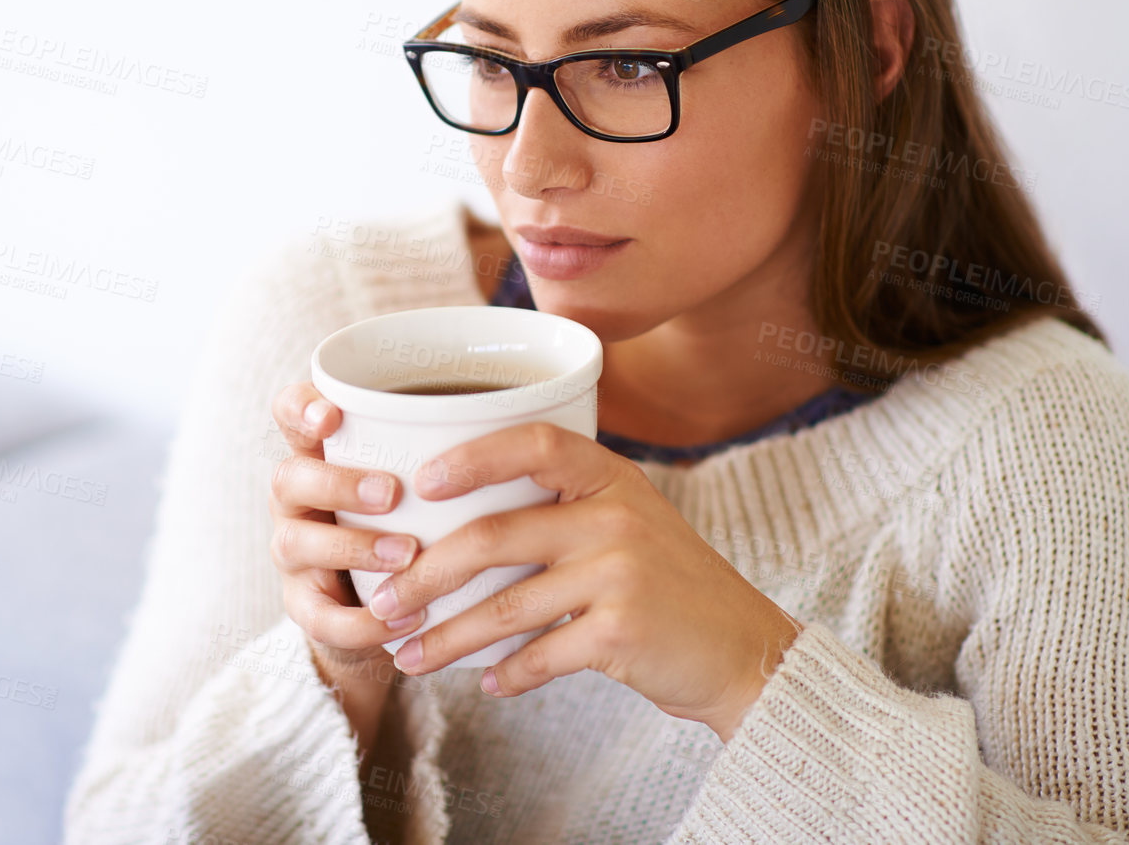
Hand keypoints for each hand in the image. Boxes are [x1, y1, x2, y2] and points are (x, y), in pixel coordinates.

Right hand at [267, 382, 427, 748]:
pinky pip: (317, 616)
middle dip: (337, 483)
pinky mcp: (306, 607)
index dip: (302, 407)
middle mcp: (301, 498)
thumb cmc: (429, 524)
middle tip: (391, 492)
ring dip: (352, 548)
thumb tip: (544, 403)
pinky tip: (403, 620)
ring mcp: (297, 553)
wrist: (400, 614)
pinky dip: (360, 621)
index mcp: (326, 453)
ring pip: (294, 544)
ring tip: (405, 554)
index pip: (291, 413)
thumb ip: (461, 447)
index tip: (335, 412)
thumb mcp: (441, 481)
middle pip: (289, 477)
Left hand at [367, 422, 804, 740]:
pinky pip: (540, 655)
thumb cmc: (669, 584)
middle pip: (495, 535)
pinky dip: (506, 674)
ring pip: (506, 606)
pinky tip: (484, 684)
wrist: (744, 649)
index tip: (421, 481)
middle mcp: (615, 518)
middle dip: (426, 573)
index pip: (534, 443)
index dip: (472, 456)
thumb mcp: (626, 522)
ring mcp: (621, 575)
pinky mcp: (622, 633)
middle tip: (384, 600)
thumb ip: (561, 511)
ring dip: (447, 637)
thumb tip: (451, 521)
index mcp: (611, 479)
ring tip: (406, 656)